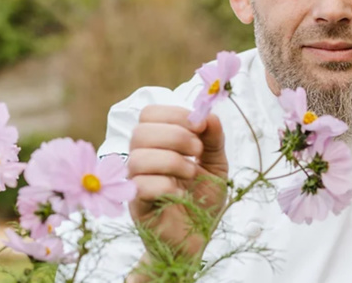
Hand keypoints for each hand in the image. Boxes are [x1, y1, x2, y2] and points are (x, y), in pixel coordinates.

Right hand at [127, 105, 228, 259]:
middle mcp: (142, 160)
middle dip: (175, 135)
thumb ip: (214, 139)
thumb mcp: (216, 165)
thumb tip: (208, 115)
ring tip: (191, 172)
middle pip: (140, 131)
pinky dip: (166, 186)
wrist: (197, 239)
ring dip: (172, 161)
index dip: (174, 114)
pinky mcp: (137, 208)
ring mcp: (135, 184)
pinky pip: (140, 187)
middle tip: (197, 151)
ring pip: (138, 158)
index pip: (149, 114)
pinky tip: (181, 194)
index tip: (200, 127)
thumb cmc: (202, 199)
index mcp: (157, 144)